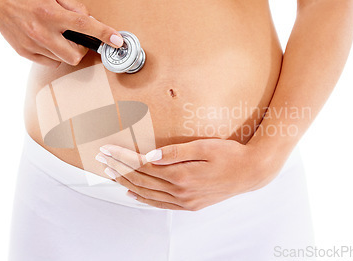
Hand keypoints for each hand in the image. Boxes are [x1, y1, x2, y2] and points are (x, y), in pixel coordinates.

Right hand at [0, 0, 123, 67]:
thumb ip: (74, 7)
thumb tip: (90, 20)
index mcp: (51, 13)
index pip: (84, 25)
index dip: (103, 34)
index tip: (117, 41)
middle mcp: (41, 31)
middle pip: (75, 55)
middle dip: (81, 48)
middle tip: (76, 38)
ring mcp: (31, 44)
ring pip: (62, 60)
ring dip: (66, 51)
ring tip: (57, 36)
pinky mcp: (23, 52)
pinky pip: (49, 63)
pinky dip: (53, 55)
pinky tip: (47, 42)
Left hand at [96, 139, 272, 210]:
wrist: (252, 172)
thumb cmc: (230, 155)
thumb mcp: (203, 147)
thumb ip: (175, 153)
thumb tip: (148, 156)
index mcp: (181, 176)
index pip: (142, 167)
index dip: (123, 158)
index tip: (107, 149)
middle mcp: (180, 192)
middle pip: (140, 181)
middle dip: (118, 169)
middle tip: (101, 159)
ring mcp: (185, 201)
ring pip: (147, 193)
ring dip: (126, 183)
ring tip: (110, 174)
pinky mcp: (190, 205)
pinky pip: (160, 204)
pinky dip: (143, 199)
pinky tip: (133, 194)